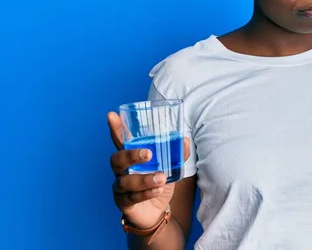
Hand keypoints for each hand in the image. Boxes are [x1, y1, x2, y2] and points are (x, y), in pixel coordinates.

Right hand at [108, 111, 190, 228]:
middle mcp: (121, 171)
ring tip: (161, 178)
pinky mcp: (124, 203)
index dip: (115, 128)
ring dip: (144, 179)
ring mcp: (120, 187)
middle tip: (148, 154)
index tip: (112, 115)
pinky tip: (158, 189)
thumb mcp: (170, 167)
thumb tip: (185, 139)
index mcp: (131, 157)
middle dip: (130, 155)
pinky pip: (131, 198)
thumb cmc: (159, 182)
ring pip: (125, 181)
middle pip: (116, 160)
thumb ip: (177, 154)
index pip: (120, 141)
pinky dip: (146, 193)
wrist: (157, 211)